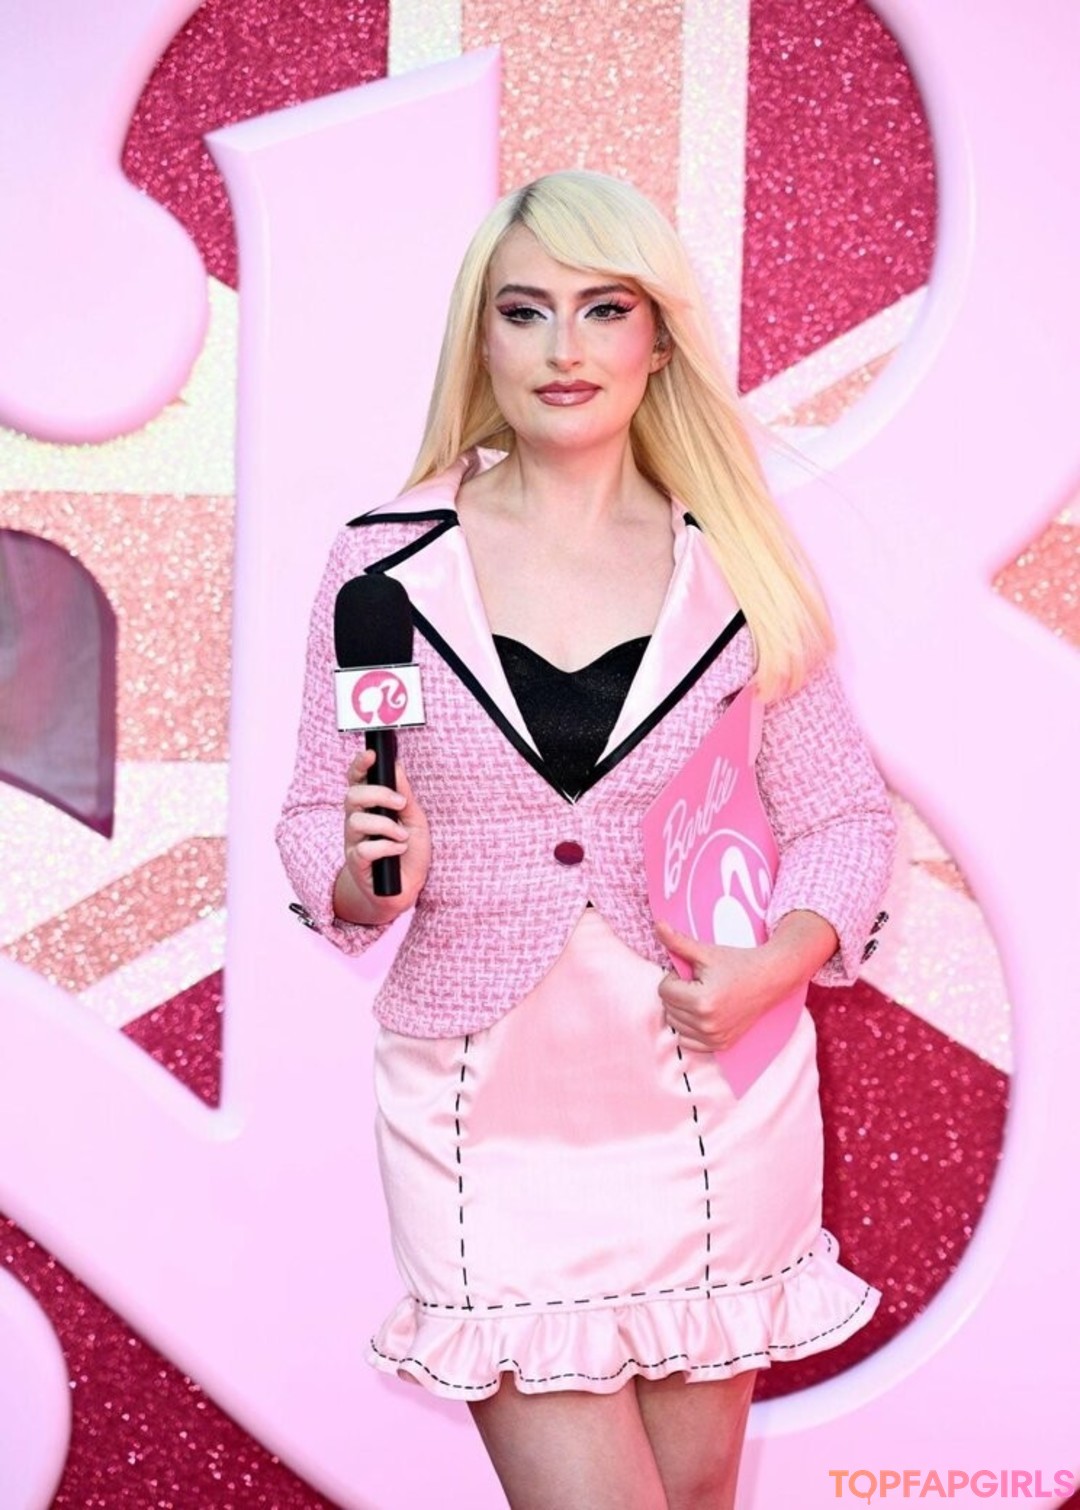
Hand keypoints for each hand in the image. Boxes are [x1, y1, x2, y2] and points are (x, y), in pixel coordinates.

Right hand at [335, 748, 430, 923]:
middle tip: (400, 803)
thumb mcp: (414, 819)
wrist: (406, 888)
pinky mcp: (356, 863)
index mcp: (369, 806)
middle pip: (352, 796)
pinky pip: (364, 849)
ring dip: (386, 826)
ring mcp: (353, 842)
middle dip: (377, 794)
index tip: (371, 755)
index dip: (359, 765)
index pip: (356, 779)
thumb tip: (397, 766)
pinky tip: (397, 852)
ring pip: (356, 821)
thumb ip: (405, 794)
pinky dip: (386, 848)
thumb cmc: (409, 852)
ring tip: (402, 837)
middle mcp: (356, 821)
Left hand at [654, 918, 802, 1052]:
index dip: (674, 977)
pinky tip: (703, 1013)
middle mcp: (707, 1023)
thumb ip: (677, 941)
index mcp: (701, 1001)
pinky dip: (689, 1029)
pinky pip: (688, 1042)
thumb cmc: (738, 963)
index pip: (664, 990)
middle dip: (677, 993)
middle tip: (698, 983)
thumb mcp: (706, 952)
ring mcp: (714, 1037)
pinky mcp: (721, 1044)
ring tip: (702, 996)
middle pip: (668, 1008)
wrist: (770, 979)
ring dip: (681, 1010)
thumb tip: (658, 925)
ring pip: (675, 1025)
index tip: (692, 972)